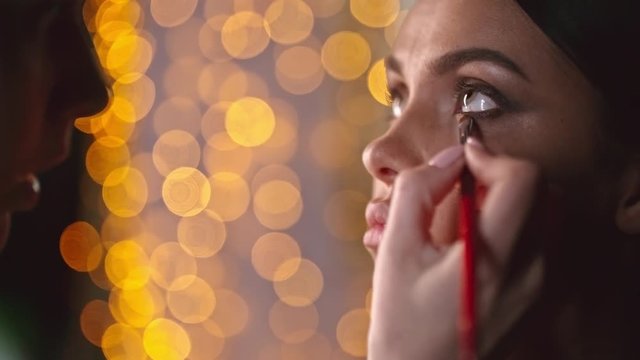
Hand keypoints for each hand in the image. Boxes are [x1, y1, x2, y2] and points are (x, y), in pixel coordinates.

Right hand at [367, 139, 543, 358]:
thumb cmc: (403, 324)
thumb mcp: (397, 251)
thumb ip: (416, 192)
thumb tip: (448, 158)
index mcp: (494, 259)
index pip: (522, 179)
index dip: (489, 156)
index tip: (461, 160)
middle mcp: (529, 272)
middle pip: (539, 191)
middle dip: (498, 175)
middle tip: (460, 184)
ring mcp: (537, 286)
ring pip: (539, 213)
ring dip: (502, 198)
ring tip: (459, 212)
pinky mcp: (534, 294)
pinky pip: (533, 239)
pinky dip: (506, 223)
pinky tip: (468, 238)